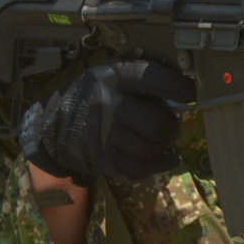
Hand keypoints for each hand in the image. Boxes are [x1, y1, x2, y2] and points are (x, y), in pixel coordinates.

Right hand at [16, 58, 196, 183]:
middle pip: (157, 125)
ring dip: (163, 147)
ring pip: (151, 150)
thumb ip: (141, 79)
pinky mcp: (104, 160)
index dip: (178, 88)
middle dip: (171, 127)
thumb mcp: (110, 74)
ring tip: (162, 140)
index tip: (190, 93)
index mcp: (114, 78)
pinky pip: (140, 169)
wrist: (53, 125)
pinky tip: (164, 157)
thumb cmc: (94, 95)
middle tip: (169, 125)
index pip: (153, 80)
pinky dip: (158, 165)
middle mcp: (108, 106)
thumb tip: (184, 90)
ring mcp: (104, 137)